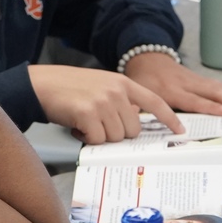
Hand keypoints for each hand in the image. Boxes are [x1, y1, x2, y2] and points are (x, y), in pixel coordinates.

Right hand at [28, 65, 184, 143]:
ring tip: (85, 122)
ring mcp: (103, 101)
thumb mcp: (101, 86)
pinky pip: (97, 140)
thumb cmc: (69, 89)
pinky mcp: (88, 113)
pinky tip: (76, 125)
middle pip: (133, 130)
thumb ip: (120, 99)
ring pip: (115, 138)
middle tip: (97, 123)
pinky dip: (86, 138)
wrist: (40, 84)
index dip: (169, 118)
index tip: (180, 130)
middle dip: (116, 134)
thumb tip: (133, 119)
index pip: (154, 102)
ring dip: (99, 136)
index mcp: (122, 83)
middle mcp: (116, 91)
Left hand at [123, 52, 221, 114]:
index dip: (209, 107)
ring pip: (217, 87)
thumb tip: (138, 123)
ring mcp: (193, 79)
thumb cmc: (140, 79)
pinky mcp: (198, 78)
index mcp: (168, 90)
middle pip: (212, 91)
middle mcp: (184, 83)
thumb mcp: (136, 94)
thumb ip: (139, 109)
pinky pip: (216, 86)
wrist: (145, 55)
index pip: (192, 100)